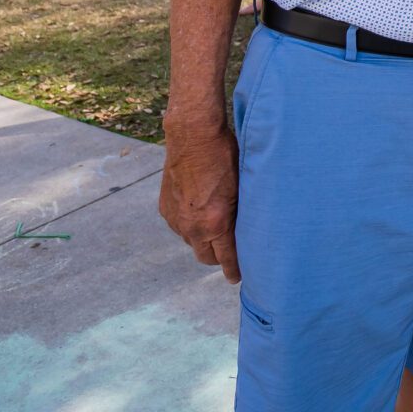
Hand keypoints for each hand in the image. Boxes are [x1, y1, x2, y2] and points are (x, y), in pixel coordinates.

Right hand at [158, 123, 240, 282]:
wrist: (192, 135)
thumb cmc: (225, 156)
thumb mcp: (242, 187)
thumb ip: (240, 214)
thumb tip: (247, 230)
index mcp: (216, 223)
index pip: (227, 259)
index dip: (234, 270)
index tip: (238, 277)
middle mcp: (193, 227)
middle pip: (206, 258)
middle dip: (219, 258)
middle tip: (230, 251)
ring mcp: (176, 219)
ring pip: (192, 242)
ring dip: (203, 240)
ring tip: (216, 226)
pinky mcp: (165, 208)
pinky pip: (180, 227)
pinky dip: (190, 225)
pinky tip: (200, 210)